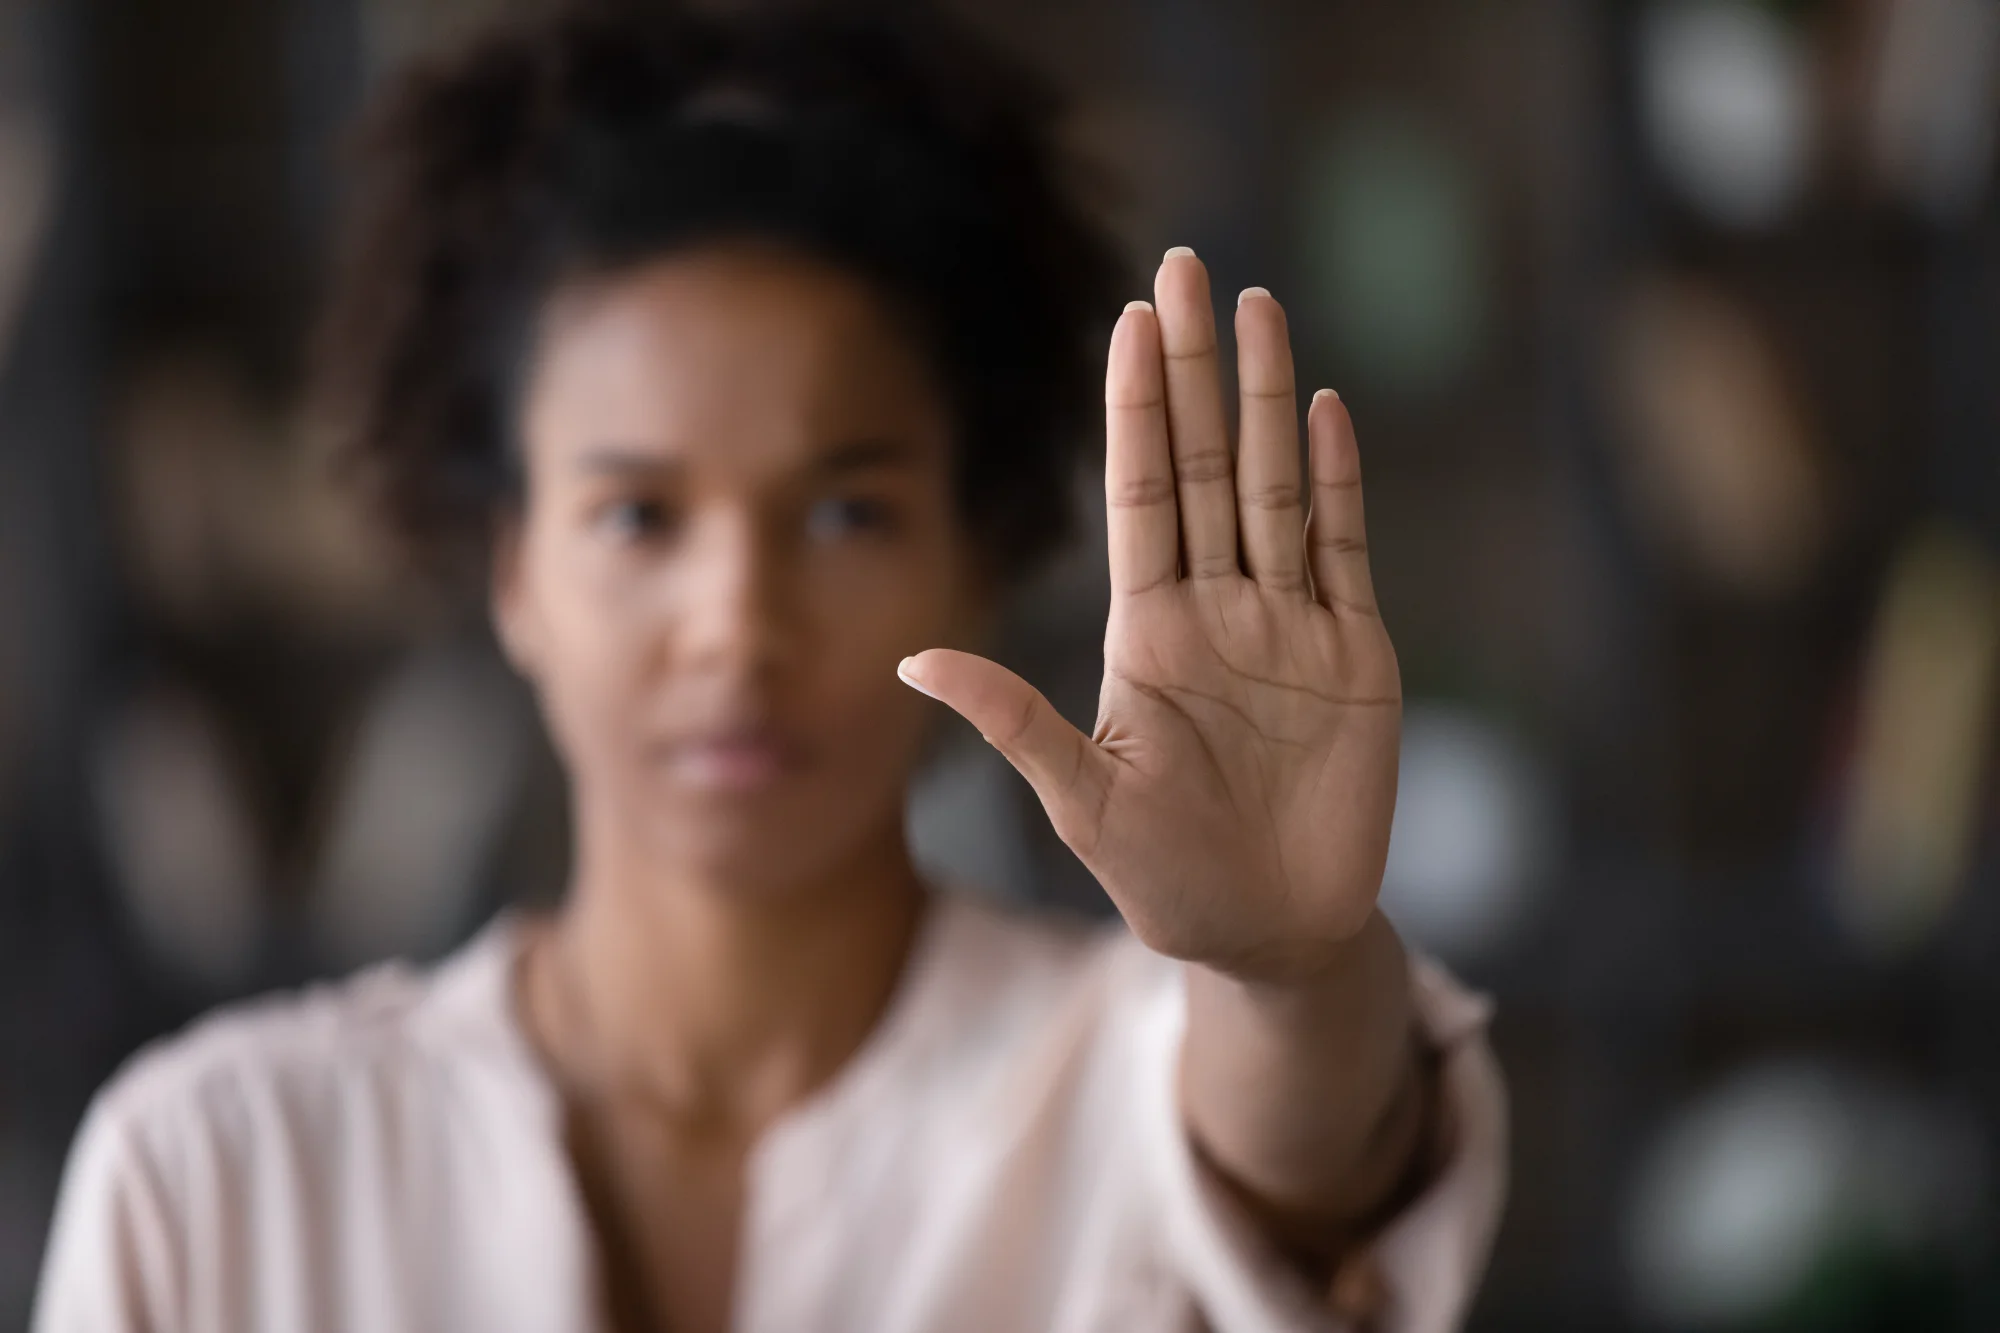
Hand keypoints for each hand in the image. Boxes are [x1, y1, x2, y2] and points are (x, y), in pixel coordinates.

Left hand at [900, 248, 1400, 981]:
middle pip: (1209, 465)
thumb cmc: (1165, 878)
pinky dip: (1341, 484)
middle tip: (1185, 268)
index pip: (1141, 495)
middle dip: (1196, 369)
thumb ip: (1013, 722)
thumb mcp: (1082, 801)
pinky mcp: (1356, 658)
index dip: (1135, 410)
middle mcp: (1218, 610)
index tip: (1125, 322)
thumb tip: (910, 661)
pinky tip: (1328, 411)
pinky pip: (1345, 553)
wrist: (1271, 935)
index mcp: (1148, 633)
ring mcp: (1289, 626)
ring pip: (1280, 488)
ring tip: (1259, 308)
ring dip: (1271, 400)